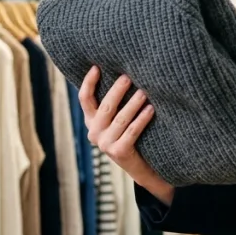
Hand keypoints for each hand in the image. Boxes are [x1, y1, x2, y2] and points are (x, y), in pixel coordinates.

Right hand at [79, 66, 174, 204]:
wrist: (141, 167)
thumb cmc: (131, 135)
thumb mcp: (118, 119)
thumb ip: (114, 103)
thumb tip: (123, 72)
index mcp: (91, 121)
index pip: (84, 99)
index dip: (88, 82)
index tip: (96, 67)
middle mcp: (94, 132)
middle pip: (105, 106)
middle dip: (117, 90)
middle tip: (129, 76)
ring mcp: (105, 144)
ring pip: (120, 118)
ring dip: (133, 103)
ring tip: (144, 91)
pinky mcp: (118, 152)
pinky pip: (132, 131)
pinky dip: (142, 119)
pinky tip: (151, 109)